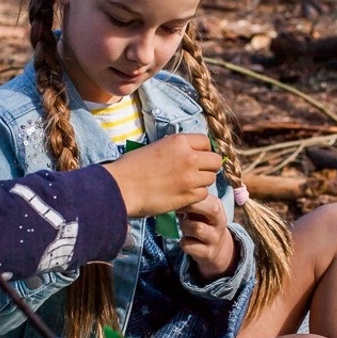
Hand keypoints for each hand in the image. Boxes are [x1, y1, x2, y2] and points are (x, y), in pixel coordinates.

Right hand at [103, 133, 222, 216]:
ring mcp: (190, 177)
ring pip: (211, 178)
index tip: (196, 157)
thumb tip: (187, 152)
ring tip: (187, 185)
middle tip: (196, 173)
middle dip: (208, 166)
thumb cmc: (131, 167)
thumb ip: (175, 149)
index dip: (202, 150)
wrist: (121, 187)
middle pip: (215, 161)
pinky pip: (204, 194)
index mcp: (179, 141)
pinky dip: (196, 196)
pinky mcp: (188, 196)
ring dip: (202, 182)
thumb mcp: (155, 147)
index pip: (206, 142)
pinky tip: (182, 195)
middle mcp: (189, 157)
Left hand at [178, 192, 235, 280]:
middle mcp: (220, 223)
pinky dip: (183, 242)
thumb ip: (192, 201)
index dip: (190, 195)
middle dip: (191, 206)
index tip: (177, 197)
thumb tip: (172, 193)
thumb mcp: (202, 210)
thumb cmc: (203, 223)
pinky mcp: (207, 253)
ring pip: (198, 228)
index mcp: (218, 208)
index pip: (208, 196)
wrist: (216, 248)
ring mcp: (214, 239)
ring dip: (184, 226)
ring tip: (183, 225)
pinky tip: (185, 240)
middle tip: (178, 209)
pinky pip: (188, 245)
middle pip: (212, 209)